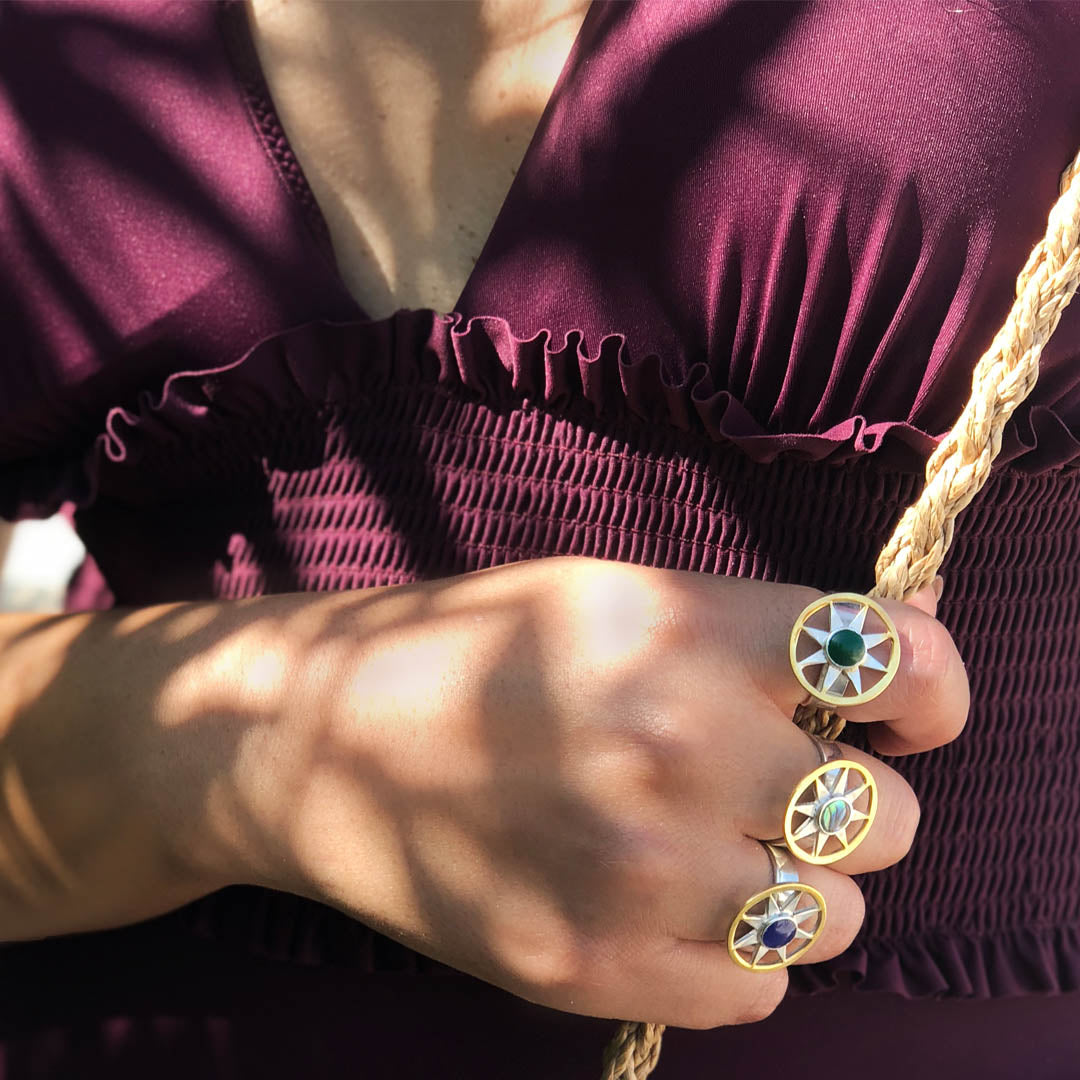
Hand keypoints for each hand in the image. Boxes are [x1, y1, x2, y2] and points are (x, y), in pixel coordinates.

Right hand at [173, 558, 967, 1027]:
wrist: (323, 740)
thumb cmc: (474, 652)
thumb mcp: (610, 597)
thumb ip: (751, 630)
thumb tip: (898, 646)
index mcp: (683, 633)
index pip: (897, 661)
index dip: (932, 691)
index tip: (910, 714)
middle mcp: (677, 748)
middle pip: (886, 819)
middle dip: (850, 802)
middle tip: (778, 788)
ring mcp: (639, 874)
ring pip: (834, 918)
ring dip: (801, 886)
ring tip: (724, 853)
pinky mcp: (594, 968)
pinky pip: (757, 991)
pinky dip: (740, 956)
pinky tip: (676, 910)